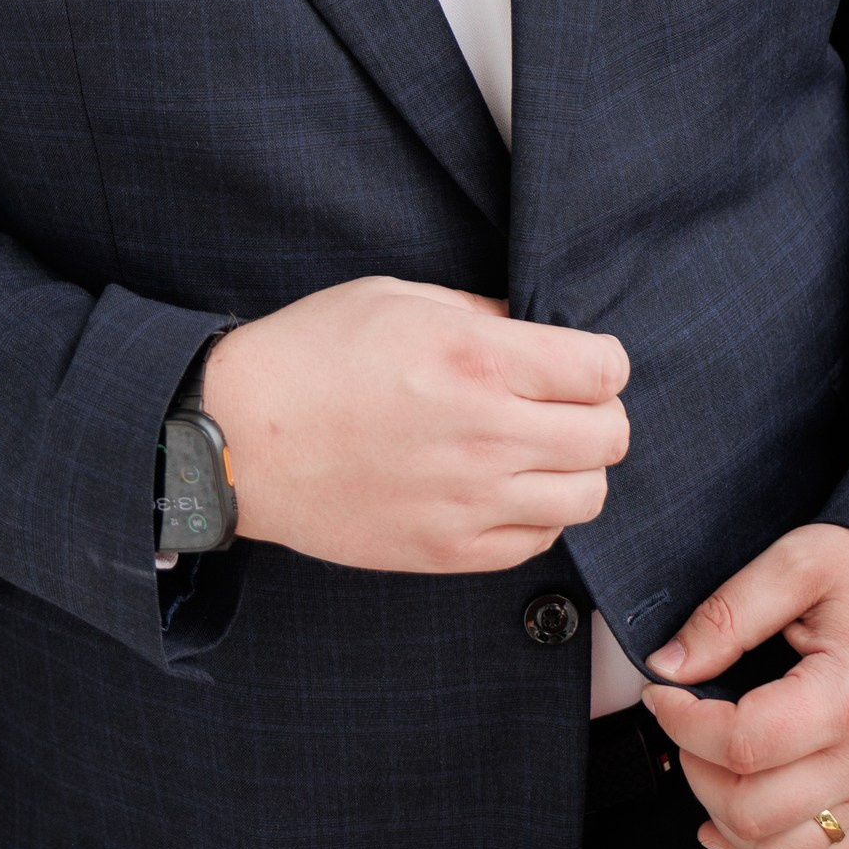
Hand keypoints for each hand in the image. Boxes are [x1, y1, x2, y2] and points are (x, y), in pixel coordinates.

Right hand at [203, 277, 629, 575]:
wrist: (239, 437)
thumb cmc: (311, 354)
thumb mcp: (399, 298)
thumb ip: (481, 314)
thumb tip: (535, 331)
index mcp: (477, 358)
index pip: (603, 370)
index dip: (604, 361)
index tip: (585, 361)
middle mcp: (486, 433)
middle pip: (609, 436)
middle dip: (602, 414)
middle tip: (569, 405)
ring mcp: (469, 500)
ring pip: (588, 497)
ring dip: (578, 469)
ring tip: (542, 450)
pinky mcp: (447, 550)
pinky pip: (537, 542)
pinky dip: (538, 515)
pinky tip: (506, 488)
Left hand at [639, 525, 848, 848]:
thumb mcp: (798, 562)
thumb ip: (728, 615)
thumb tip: (667, 664)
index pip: (741, 744)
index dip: (682, 720)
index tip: (662, 688)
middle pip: (753, 811)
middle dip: (695, 768)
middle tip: (683, 717)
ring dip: (722, 819)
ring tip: (703, 761)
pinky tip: (727, 827)